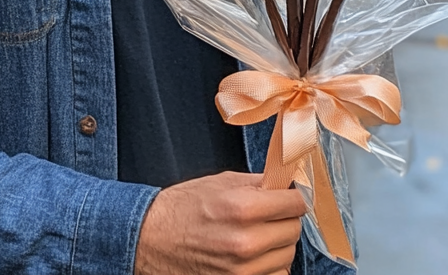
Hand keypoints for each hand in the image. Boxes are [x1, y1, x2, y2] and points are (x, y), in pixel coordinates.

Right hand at [134, 170, 305, 274]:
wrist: (152, 239)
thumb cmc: (184, 207)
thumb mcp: (221, 183)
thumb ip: (259, 183)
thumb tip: (288, 182)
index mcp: (243, 208)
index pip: (295, 204)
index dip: (293, 197)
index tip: (289, 197)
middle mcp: (246, 242)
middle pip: (293, 231)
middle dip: (285, 219)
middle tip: (270, 214)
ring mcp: (243, 270)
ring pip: (287, 257)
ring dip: (278, 245)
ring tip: (259, 234)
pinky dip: (270, 267)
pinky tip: (255, 255)